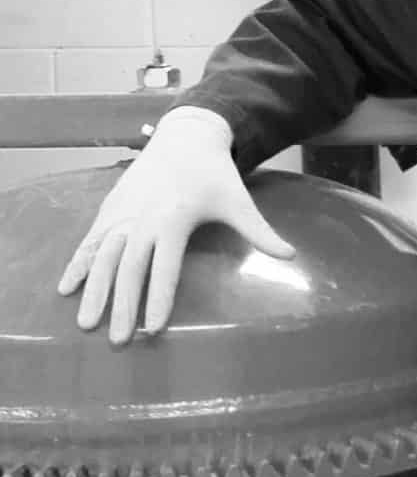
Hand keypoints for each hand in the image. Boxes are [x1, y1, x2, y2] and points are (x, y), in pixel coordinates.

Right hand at [57, 107, 294, 344]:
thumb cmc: (215, 174)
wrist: (185, 136)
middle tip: (119, 340)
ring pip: (102, 257)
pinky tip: (65, 289)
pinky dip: (77, 264)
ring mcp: (121, 214)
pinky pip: (88, 241)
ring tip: (86, 324)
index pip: (165, 267)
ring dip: (93, 290)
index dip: (159, 298)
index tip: (154, 327)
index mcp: (174, 219)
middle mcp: (142, 218)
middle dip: (123, 305)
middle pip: (129, 268)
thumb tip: (291, 255)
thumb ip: (260, 231)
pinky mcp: (109, 209)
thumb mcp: (239, 200)